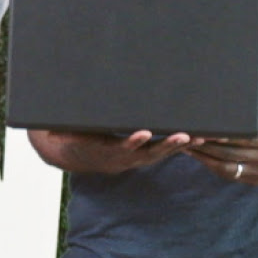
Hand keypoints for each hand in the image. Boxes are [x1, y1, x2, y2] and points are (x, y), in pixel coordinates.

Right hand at [34, 129, 198, 174]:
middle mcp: (118, 158)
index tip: (142, 135)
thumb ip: (71, 118)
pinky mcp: (139, 156)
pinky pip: (161, 153)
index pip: (117, 147)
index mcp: (99, 150)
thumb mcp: (64, 126)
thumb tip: (59, 97)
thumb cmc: (66, 132)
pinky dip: (178, 147)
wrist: (67, 152)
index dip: (130, 142)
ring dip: (178, 147)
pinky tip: (196, 139)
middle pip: (145, 154)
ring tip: (199, 137)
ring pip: (157, 155)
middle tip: (183, 137)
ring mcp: (130, 159)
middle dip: (165, 146)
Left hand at [187, 110, 257, 184]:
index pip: (242, 138)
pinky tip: (201, 159)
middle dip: (206, 146)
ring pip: (227, 167)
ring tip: (187, 148)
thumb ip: (256, 115)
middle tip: (186, 137)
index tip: (203, 130)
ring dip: (205, 158)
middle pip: (230, 153)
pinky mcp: (255, 181)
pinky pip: (231, 175)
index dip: (221, 136)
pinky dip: (214, 167)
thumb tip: (230, 109)